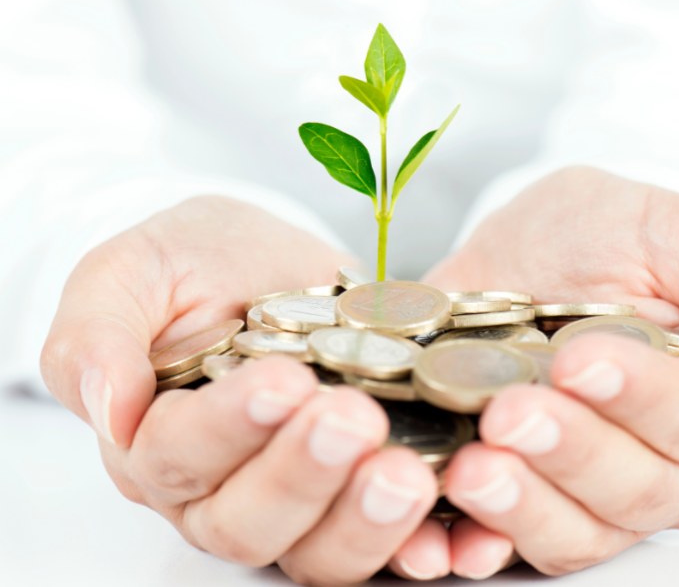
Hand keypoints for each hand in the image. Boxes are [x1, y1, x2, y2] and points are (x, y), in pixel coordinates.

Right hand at [40, 196, 446, 584]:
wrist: (261, 260)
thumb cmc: (190, 262)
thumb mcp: (130, 272)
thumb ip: (96, 332)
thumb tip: (102, 403)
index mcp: (155, 440)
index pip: (180, 456)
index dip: (230, 428)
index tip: (284, 381)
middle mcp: (220, 487)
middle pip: (249, 521)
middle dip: (304, 477)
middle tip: (356, 421)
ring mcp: (294, 496)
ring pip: (316, 549)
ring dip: (364, 521)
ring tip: (408, 472)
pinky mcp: (353, 488)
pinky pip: (382, 537)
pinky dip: (415, 540)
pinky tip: (451, 521)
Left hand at [422, 167, 678, 577]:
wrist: (522, 246)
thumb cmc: (608, 232)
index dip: (642, 400)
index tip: (580, 361)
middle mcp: (660, 461)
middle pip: (635, 490)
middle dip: (571, 454)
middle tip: (511, 414)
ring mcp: (587, 486)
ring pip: (576, 531)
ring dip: (522, 507)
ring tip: (472, 468)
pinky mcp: (521, 490)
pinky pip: (508, 541)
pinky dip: (477, 543)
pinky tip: (448, 537)